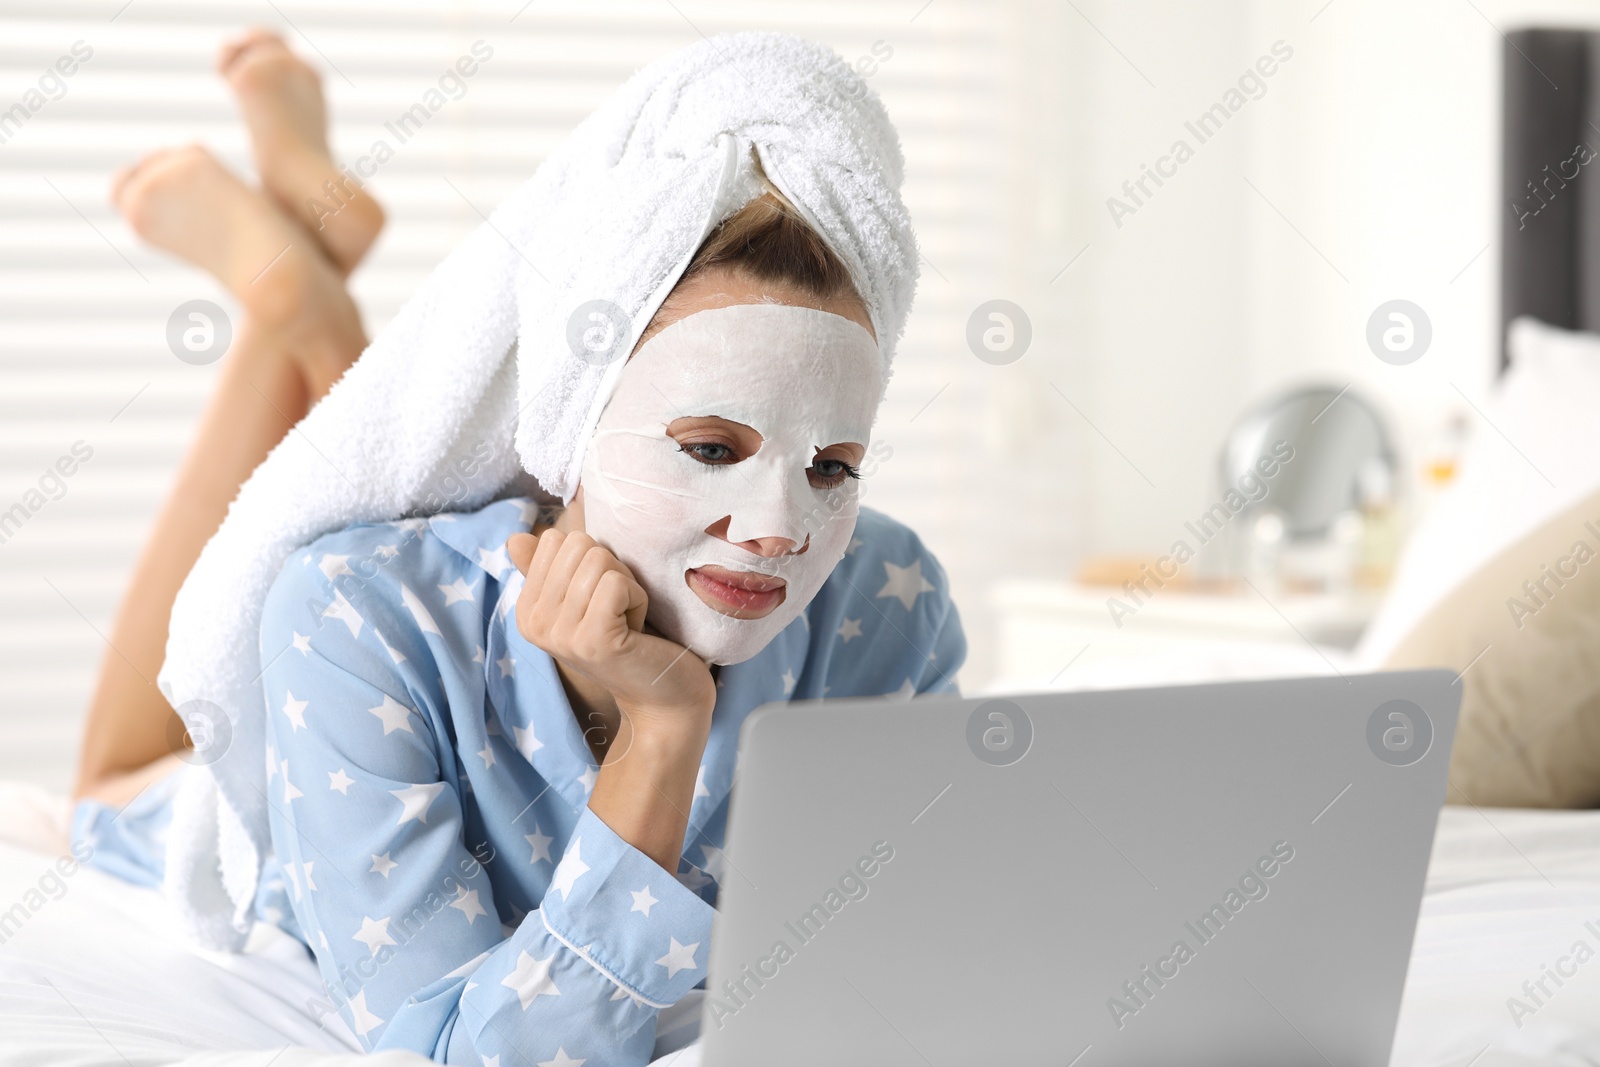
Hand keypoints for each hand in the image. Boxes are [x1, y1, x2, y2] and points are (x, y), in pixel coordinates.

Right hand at [505, 528, 714, 726]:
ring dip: (627, 586)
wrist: (663, 698)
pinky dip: (638, 599)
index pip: (555, 540)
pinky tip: (636, 630)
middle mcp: (535, 624)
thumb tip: (514, 539)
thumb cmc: (628, 641)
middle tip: (616, 611)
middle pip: (578, 545)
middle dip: (611, 570)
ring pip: (599, 561)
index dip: (590, 561)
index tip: (599, 600)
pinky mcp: (593, 640)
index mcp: (527, 611)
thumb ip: (551, 569)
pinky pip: (617, 583)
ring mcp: (561, 634)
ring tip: (626, 622)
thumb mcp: (583, 600)